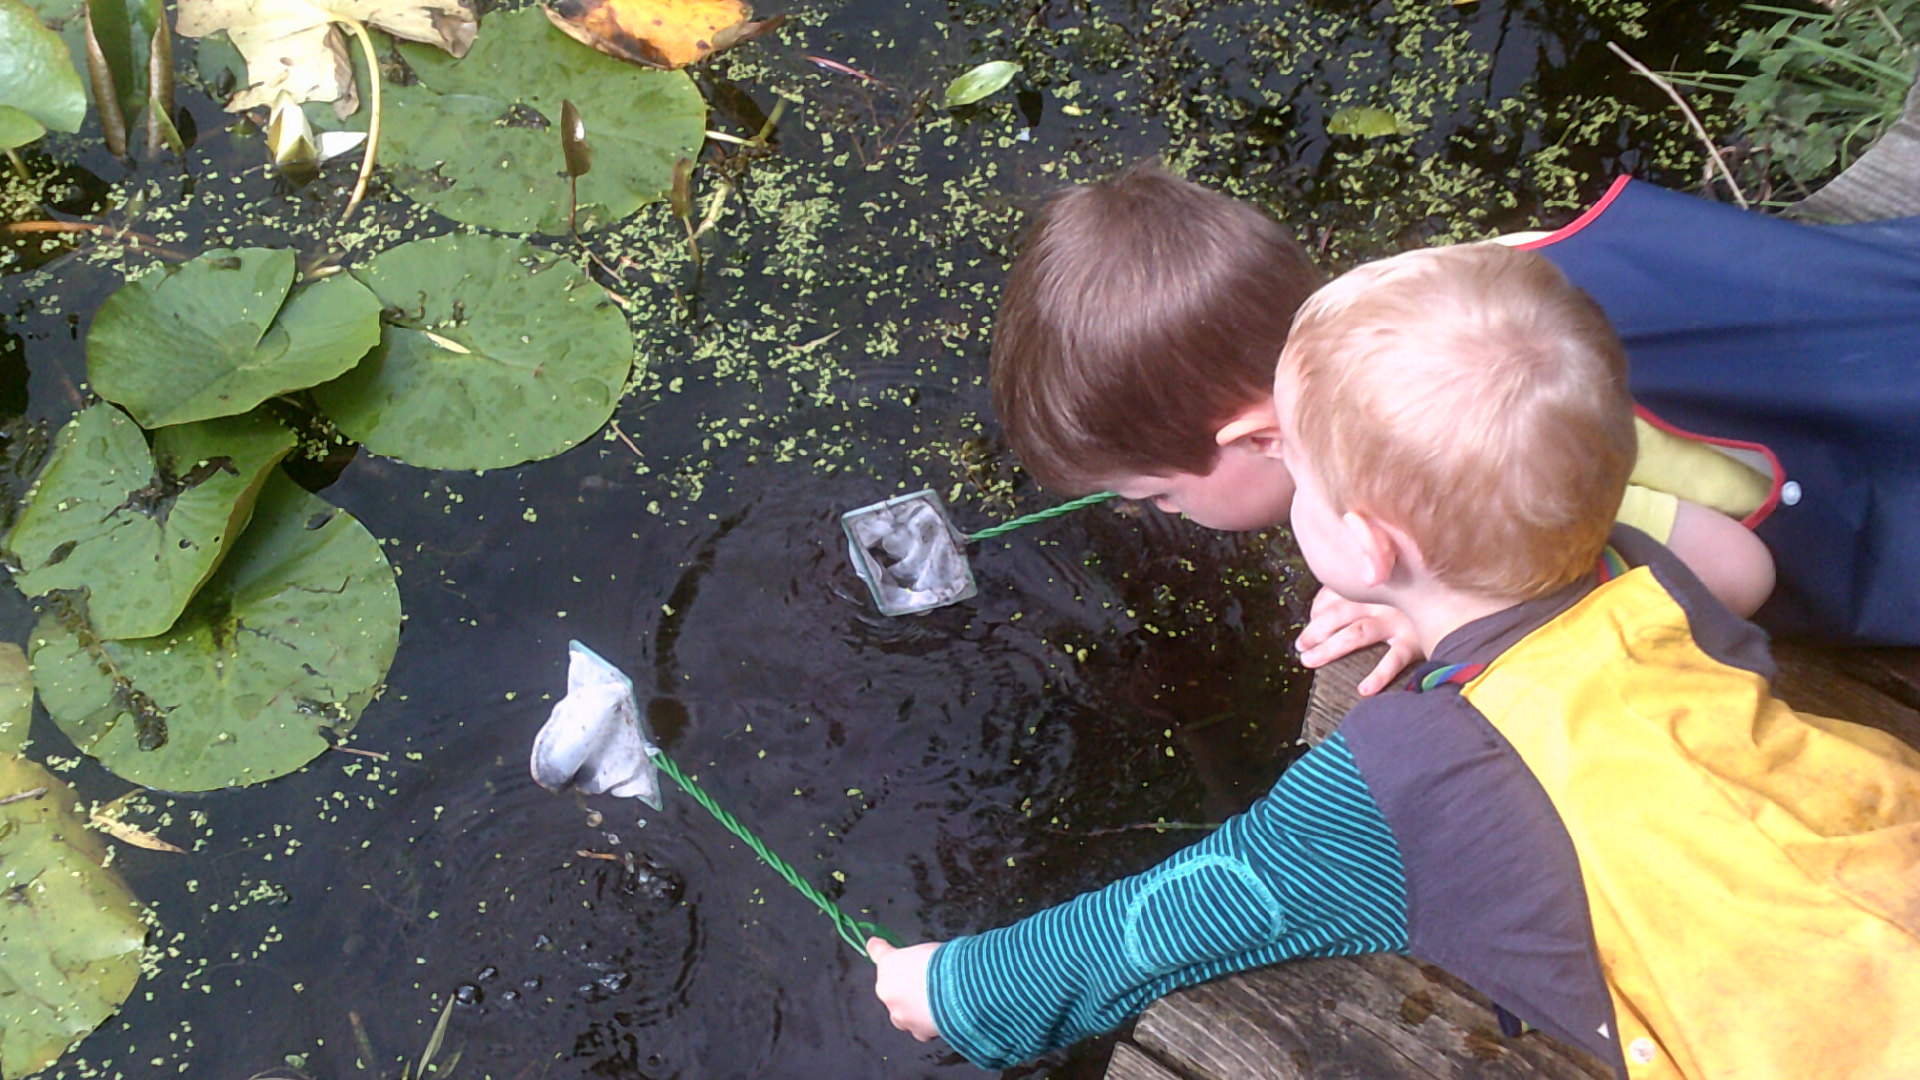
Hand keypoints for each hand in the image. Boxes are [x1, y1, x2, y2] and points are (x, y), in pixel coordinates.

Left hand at [869, 937, 941, 1041]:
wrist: (960, 991)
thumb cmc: (946, 964)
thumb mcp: (931, 949)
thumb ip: (918, 958)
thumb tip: (923, 962)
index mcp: (889, 964)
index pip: (876, 951)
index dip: (878, 947)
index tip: (876, 944)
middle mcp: (888, 991)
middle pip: (891, 988)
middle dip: (905, 986)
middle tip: (926, 981)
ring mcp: (900, 1014)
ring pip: (903, 1012)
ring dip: (913, 1008)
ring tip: (936, 1001)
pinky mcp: (916, 1031)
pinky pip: (919, 1028)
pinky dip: (928, 1024)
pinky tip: (942, 1015)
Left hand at [1295, 587, 1422, 695]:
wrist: (1461, 596)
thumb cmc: (1424, 589)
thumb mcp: (1394, 581)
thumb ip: (1370, 588)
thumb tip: (1334, 604)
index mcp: (1373, 584)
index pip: (1334, 594)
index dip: (1316, 610)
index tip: (1311, 623)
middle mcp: (1381, 599)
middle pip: (1337, 614)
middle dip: (1314, 631)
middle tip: (1301, 647)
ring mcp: (1398, 620)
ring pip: (1355, 634)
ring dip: (1329, 649)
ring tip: (1310, 661)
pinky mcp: (1416, 640)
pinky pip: (1394, 659)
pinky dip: (1379, 675)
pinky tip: (1364, 690)